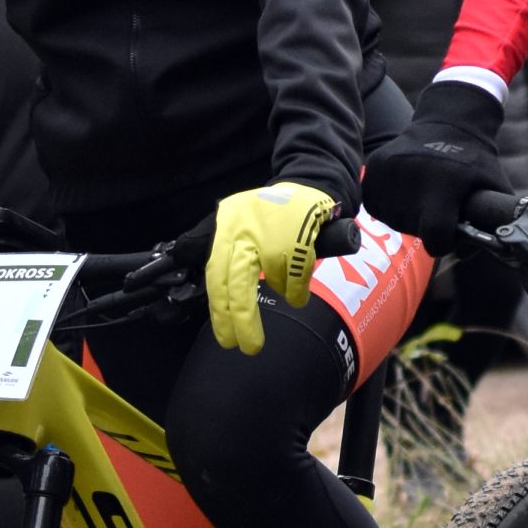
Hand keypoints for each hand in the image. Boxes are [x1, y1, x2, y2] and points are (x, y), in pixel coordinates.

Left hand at [206, 181, 337, 355]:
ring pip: (271, 278)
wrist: (312, 181)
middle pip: (236, 283)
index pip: (216, 275)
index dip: (220, 309)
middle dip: (240, 319)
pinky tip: (298, 295)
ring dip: (280, 290)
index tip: (225, 337)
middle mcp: (244, 229)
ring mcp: (271, 231)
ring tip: (288, 293)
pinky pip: (295, 275)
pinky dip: (297, 289)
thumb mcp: (242, 222)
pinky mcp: (297, 233)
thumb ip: (231, 254)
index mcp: (226, 227)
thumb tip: (222, 299)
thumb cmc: (275, 212)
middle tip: (246, 346)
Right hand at [364, 79, 507, 255]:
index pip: (435, 237)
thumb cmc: (476, 160)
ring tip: (423, 194)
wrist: (450, 121)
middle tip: (439, 205)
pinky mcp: (373, 166)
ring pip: (392, 219)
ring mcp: (389, 170)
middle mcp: (412, 175)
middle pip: (413, 229)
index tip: (450, 230)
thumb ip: (491, 224)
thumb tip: (477, 252)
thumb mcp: (494, 187)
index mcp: (444, 183)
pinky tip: (406, 190)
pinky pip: (375, 205)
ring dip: (407, 216)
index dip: (444, 242)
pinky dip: (388, 205)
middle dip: (427, 226)